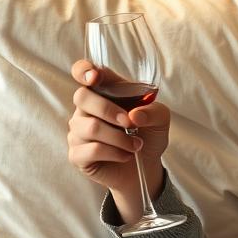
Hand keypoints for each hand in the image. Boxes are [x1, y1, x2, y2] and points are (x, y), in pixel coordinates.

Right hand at [66, 59, 170, 210]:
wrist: (146, 167)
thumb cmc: (148, 136)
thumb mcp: (160, 120)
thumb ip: (153, 111)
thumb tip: (134, 115)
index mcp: (103, 93)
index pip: (83, 72)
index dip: (83, 70)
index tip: (94, 77)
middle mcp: (85, 109)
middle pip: (82, 97)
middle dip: (109, 110)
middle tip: (130, 124)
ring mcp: (78, 132)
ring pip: (91, 127)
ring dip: (120, 138)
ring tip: (136, 145)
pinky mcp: (77, 154)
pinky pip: (91, 150)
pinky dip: (115, 153)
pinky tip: (125, 155)